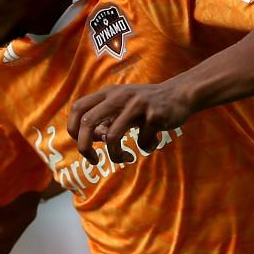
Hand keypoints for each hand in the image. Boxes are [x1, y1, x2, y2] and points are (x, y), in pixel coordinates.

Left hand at [67, 81, 193, 164]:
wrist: (180, 94)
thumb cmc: (146, 105)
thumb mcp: (122, 105)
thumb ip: (106, 118)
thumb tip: (94, 138)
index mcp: (109, 93)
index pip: (77, 108)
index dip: (73, 129)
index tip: (84, 145)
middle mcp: (119, 96)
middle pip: (87, 122)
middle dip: (84, 147)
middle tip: (94, 160)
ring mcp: (137, 105)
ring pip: (112, 136)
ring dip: (115, 154)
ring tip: (124, 158)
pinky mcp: (154, 115)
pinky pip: (142, 142)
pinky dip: (145, 147)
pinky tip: (152, 143)